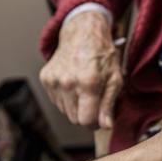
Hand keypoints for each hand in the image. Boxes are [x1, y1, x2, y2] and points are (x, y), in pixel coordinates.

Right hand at [39, 11, 121, 127]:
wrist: (83, 34)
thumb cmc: (103, 56)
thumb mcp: (115, 79)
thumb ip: (109, 104)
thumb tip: (106, 126)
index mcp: (88, 83)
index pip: (85, 120)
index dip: (94, 123)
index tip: (100, 119)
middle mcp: (67, 82)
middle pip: (75, 119)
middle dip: (86, 115)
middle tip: (95, 102)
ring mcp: (54, 80)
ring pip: (65, 111)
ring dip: (76, 107)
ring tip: (86, 90)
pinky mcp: (46, 78)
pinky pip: (57, 101)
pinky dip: (67, 98)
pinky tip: (75, 85)